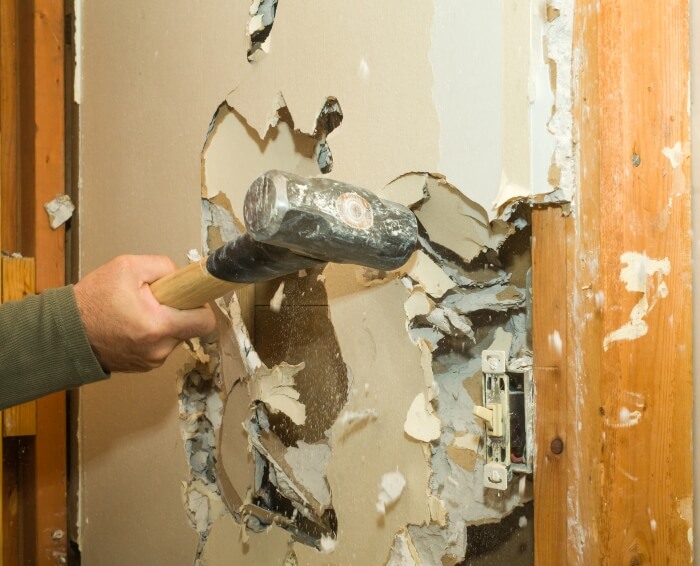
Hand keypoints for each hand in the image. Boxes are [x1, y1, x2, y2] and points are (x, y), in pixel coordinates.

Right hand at [74, 255, 216, 371]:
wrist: (66, 333)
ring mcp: (152, 361)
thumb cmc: (93, 299)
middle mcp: (160, 349)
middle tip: (156, 300)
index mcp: (159, 326)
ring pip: (175, 336)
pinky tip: (133, 325)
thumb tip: (184, 276)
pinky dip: (154, 334)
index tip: (191, 296)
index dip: (201, 305)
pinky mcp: (145, 366)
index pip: (205, 322)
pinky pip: (161, 345)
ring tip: (139, 312)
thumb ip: (163, 266)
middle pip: (190, 327)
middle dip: (179, 311)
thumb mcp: (127, 267)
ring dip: (165, 322)